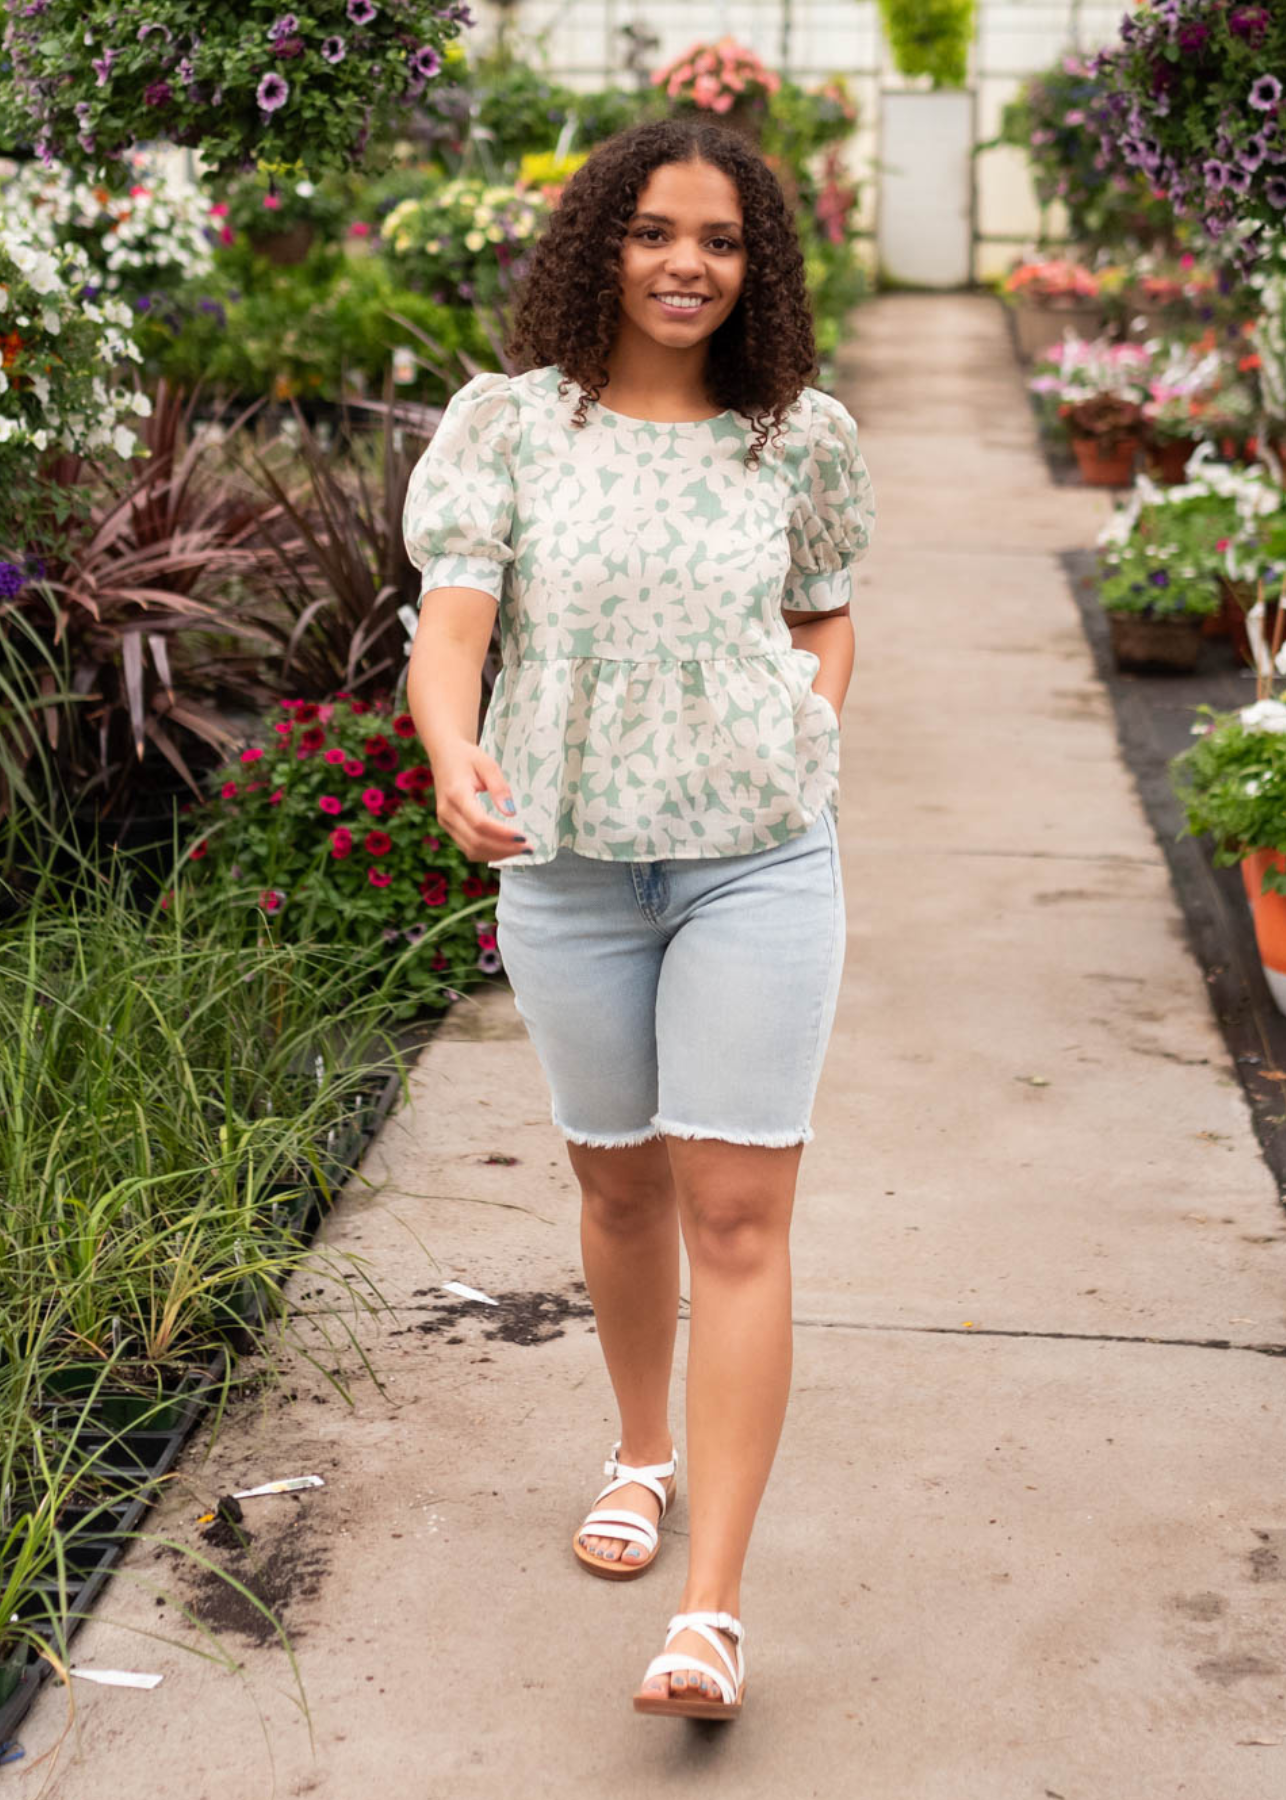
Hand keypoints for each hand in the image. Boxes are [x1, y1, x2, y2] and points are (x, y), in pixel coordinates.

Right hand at [431, 741, 532, 862]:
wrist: (444, 755)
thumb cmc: (467, 757)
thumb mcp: (487, 764)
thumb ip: (499, 788)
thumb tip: (511, 812)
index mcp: (456, 794)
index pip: (479, 823)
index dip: (502, 834)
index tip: (524, 837)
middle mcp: (447, 812)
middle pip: (476, 841)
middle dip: (504, 848)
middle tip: (528, 848)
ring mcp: (445, 822)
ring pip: (471, 850)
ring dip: (497, 855)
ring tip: (520, 851)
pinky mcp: (448, 827)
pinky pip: (468, 847)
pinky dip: (488, 853)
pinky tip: (505, 849)